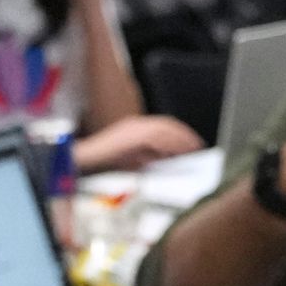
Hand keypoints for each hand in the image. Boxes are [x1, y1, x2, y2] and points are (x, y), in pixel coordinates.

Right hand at [74, 115, 200, 171]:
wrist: (88, 157)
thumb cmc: (106, 161)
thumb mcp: (131, 157)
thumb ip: (148, 156)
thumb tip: (166, 158)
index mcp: (135, 126)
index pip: (162, 124)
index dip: (178, 132)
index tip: (190, 140)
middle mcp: (136, 124)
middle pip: (166, 124)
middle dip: (183, 134)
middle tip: (197, 144)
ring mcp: (135, 128)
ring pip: (164, 129)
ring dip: (179, 138)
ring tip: (192, 147)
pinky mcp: (133, 135)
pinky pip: (156, 137)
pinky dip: (168, 143)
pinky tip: (177, 150)